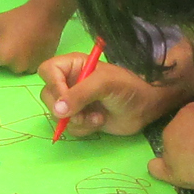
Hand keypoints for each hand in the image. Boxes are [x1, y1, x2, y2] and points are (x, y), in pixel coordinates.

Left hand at [0, 0, 69, 73]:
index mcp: (1, 56)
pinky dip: (26, 59)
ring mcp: (28, 69)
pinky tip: (31, 46)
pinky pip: (26, 67)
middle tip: (10, 40)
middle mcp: (14, 67)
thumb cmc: (18, 18)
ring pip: (13, 67)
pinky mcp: (38, 67)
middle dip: (2, 55)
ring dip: (14, 58)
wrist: (47, 15)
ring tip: (23, 42)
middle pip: (0, 66)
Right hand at [38, 51, 171, 137]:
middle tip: (80, 113)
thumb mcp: (104, 84)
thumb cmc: (127, 87)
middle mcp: (70, 82)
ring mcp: (75, 101)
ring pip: (57, 115)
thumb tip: (57, 110)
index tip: (65, 100)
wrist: (145, 107)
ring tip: (97, 117)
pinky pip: (69, 127)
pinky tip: (99, 121)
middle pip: (48, 96)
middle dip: (64, 108)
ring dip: (77, 120)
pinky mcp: (81, 118)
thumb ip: (80, 94)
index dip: (53, 85)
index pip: (48, 71)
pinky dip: (84, 128)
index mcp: (73, 65)